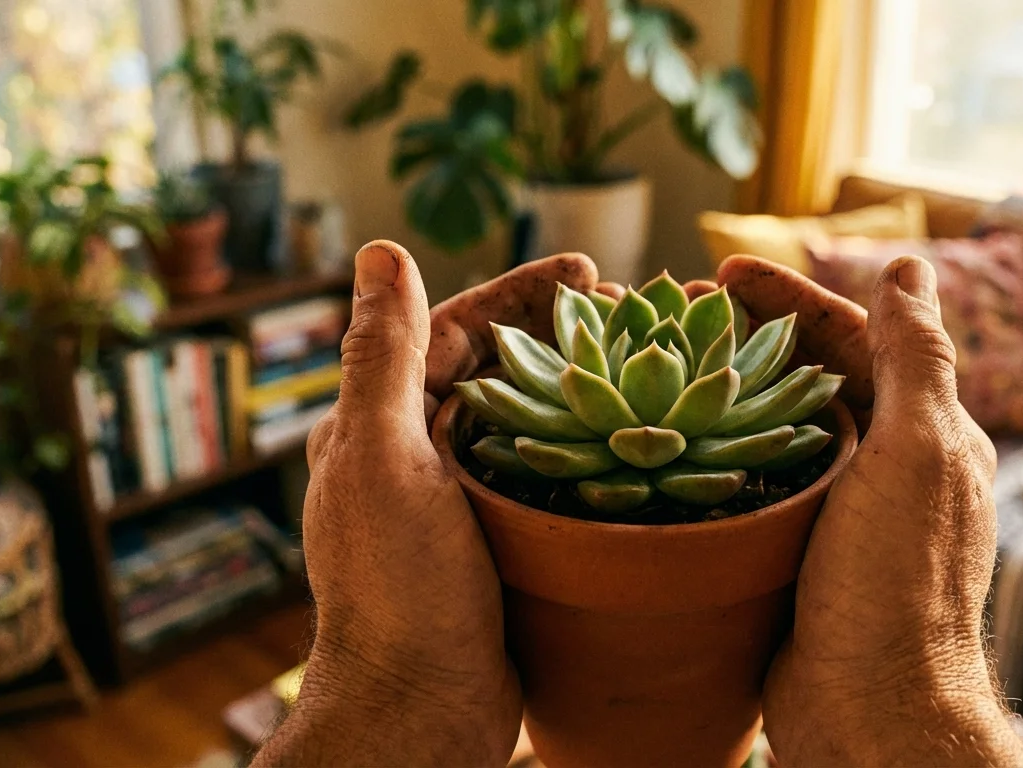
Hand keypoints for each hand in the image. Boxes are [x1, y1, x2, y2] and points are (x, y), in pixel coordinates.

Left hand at [257, 242, 591, 765]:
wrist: (422, 707)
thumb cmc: (397, 585)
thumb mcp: (384, 457)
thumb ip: (382, 355)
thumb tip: (377, 250)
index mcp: (378, 424)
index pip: (451, 328)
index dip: (517, 291)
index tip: (587, 269)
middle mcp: (415, 455)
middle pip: (496, 367)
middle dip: (560, 330)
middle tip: (634, 312)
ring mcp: (460, 502)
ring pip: (527, 420)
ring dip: (579, 385)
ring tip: (645, 364)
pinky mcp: (499, 544)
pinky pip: (548, 475)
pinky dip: (587, 447)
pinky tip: (634, 441)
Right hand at [721, 256, 1022, 765]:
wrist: (870, 712)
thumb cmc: (897, 585)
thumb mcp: (917, 455)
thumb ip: (917, 358)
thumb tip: (912, 266)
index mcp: (928, 435)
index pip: (859, 339)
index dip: (794, 298)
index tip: (721, 273)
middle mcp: (889, 468)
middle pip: (815, 376)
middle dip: (752, 335)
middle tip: (676, 312)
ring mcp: (843, 515)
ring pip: (780, 429)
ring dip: (729, 391)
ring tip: (662, 366)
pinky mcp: (800, 556)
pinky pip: (757, 486)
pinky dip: (718, 454)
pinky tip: (672, 443)